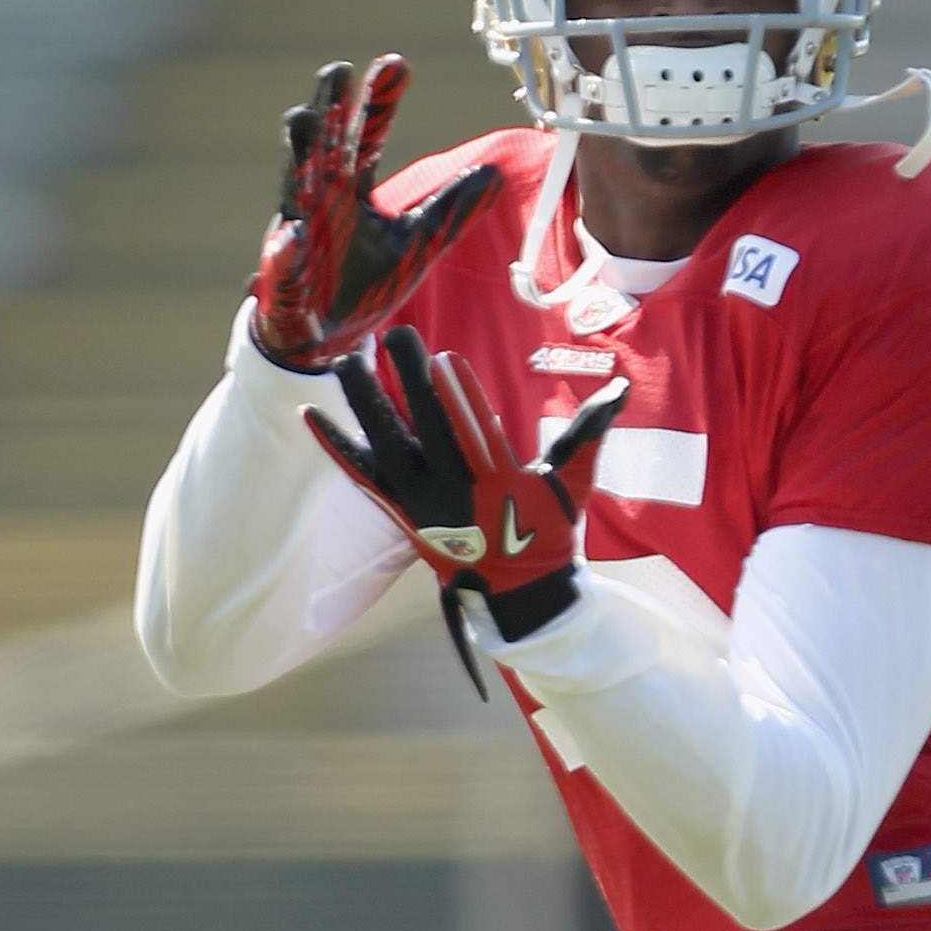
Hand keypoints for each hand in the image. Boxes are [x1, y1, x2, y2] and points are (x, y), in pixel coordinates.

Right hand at [249, 57, 502, 369]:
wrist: (328, 336)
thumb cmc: (366, 280)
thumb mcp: (419, 241)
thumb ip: (452, 208)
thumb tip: (495, 173)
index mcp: (350, 186)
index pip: (366, 134)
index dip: (379, 101)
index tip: (395, 63)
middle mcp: (320, 198)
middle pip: (323, 144)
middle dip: (328, 108)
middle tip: (337, 71)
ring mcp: (298, 233)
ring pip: (294, 187)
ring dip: (297, 155)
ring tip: (301, 119)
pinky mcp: (283, 277)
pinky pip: (283, 264)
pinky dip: (286, 253)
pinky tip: (290, 239)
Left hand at [305, 331, 627, 685]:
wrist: (518, 595)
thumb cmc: (549, 535)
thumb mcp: (573, 486)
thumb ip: (588, 435)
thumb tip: (618, 391)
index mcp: (498, 482)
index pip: (475, 434)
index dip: (459, 397)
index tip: (444, 359)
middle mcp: (453, 492)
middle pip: (425, 428)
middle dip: (409, 380)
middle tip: (394, 335)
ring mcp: (421, 502)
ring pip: (385, 445)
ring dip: (364, 402)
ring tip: (346, 360)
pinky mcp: (399, 511)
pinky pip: (361, 474)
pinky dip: (336, 445)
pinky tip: (312, 414)